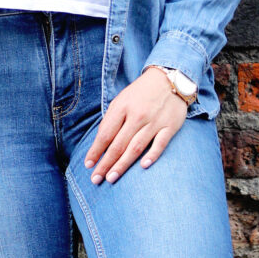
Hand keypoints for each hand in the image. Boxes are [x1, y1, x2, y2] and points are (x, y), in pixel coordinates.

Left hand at [84, 67, 188, 186]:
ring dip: (122, 164)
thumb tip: (100, 143)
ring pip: (136, 147)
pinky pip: (160, 143)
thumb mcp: (121, 100)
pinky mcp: (170, 126)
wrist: (169, 78)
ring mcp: (154, 121)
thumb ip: (111, 120)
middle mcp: (137, 115)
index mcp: (122, 108)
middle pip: (118, 144)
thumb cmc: (140, 93)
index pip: (105, 134)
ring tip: (111, 178)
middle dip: (105, 163)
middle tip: (96, 179)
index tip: (88, 165)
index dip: (96, 151)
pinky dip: (152, 155)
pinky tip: (143, 166)